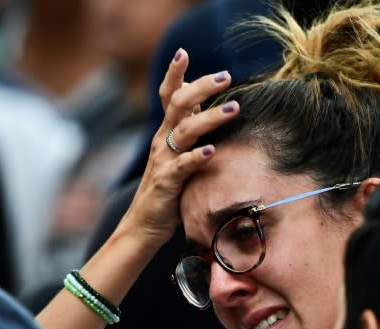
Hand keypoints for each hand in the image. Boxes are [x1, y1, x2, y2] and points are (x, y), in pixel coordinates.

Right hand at [120, 48, 240, 248]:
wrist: (144, 225)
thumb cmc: (168, 190)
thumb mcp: (177, 156)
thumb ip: (188, 133)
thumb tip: (205, 107)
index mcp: (165, 133)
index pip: (168, 95)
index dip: (174, 74)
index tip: (183, 52)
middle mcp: (162, 141)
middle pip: (178, 103)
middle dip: (202, 86)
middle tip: (227, 76)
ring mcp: (163, 160)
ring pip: (185, 130)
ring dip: (210, 118)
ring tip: (234, 109)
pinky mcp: (167, 182)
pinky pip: (182, 166)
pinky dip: (196, 157)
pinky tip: (211, 151)